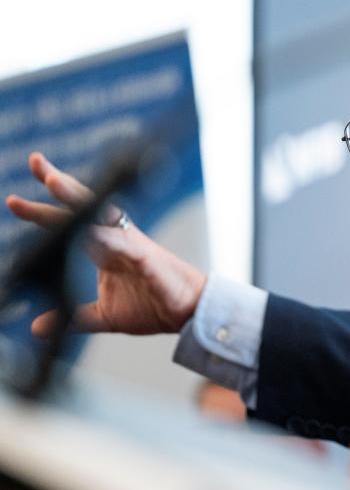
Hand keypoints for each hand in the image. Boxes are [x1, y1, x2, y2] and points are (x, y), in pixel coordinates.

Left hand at [5, 152, 205, 335]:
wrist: (189, 312)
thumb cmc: (154, 305)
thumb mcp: (105, 315)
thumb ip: (71, 317)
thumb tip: (37, 328)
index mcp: (105, 248)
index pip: (73, 221)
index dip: (47, 206)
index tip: (19, 193)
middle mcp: (117, 239)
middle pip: (84, 205)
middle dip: (60, 184)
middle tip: (36, 161)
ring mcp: (133, 246)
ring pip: (102, 215)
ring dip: (77, 198)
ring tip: (54, 180)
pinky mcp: (149, 260)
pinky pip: (127, 245)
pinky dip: (108, 237)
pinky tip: (89, 230)